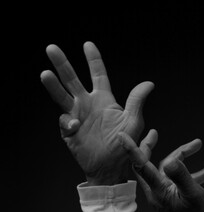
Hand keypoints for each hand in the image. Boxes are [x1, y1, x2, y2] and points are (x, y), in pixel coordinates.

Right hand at [41, 42, 153, 184]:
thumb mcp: (133, 121)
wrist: (111, 167)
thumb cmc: (124, 144)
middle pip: (73, 79)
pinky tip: (76, 126)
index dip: (93, 59)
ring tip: (45, 73)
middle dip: (62, 64)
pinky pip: (64, 121)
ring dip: (52, 85)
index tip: (87, 44)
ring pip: (61, 96)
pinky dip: (67, 121)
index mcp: (104, 99)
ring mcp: (77, 116)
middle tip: (51, 48)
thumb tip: (149, 83)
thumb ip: (136, 101)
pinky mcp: (68, 130)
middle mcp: (88, 104)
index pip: (97, 74)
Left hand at [119, 130, 203, 211]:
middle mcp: (157, 189)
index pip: (140, 166)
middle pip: (147, 163)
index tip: (123, 135)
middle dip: (149, 146)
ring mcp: (165, 192)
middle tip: (153, 133)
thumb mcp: (192, 194)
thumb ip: (181, 176)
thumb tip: (172, 160)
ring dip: (183, 155)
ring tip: (198, 144)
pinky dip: (196, 171)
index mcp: (158, 189)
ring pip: (169, 167)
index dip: (132, 149)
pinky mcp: (173, 195)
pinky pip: (181, 178)